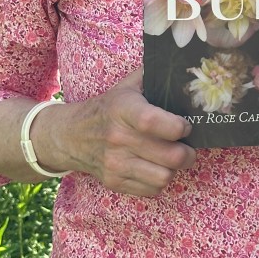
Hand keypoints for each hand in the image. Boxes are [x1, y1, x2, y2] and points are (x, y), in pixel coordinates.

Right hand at [40, 70, 196, 196]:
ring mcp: (115, 164)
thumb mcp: (127, 86)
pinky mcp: (114, 183)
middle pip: (170, 156)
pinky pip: (152, 190)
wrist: (70, 135)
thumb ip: (153, 75)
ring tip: (173, 158)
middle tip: (188, 146)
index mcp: (123, 110)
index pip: (153, 122)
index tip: (185, 126)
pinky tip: (156, 167)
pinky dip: (159, 180)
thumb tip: (183, 66)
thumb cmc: (108, 107)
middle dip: (188, 152)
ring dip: (174, 169)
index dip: (178, 126)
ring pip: (164, 177)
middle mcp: (118, 138)